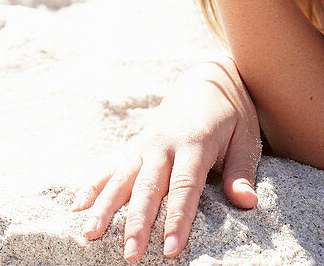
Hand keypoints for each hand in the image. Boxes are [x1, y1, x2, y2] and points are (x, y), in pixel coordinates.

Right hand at [71, 58, 261, 260]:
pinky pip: (113, 165)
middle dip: (137, 222)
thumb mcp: (246, 134)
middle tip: (130, 254)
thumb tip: (246, 202)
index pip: (185, 186)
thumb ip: (241, 170)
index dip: (177, 218)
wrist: (209, 76)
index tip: (171, 249)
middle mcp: (165, 143)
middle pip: (148, 186)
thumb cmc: (232, 110)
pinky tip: (76, 206)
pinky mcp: (138, 144)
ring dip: (106, 206)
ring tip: (90, 233)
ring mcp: (147, 143)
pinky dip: (94, 184)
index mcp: (195, 141)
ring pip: (123, 177)